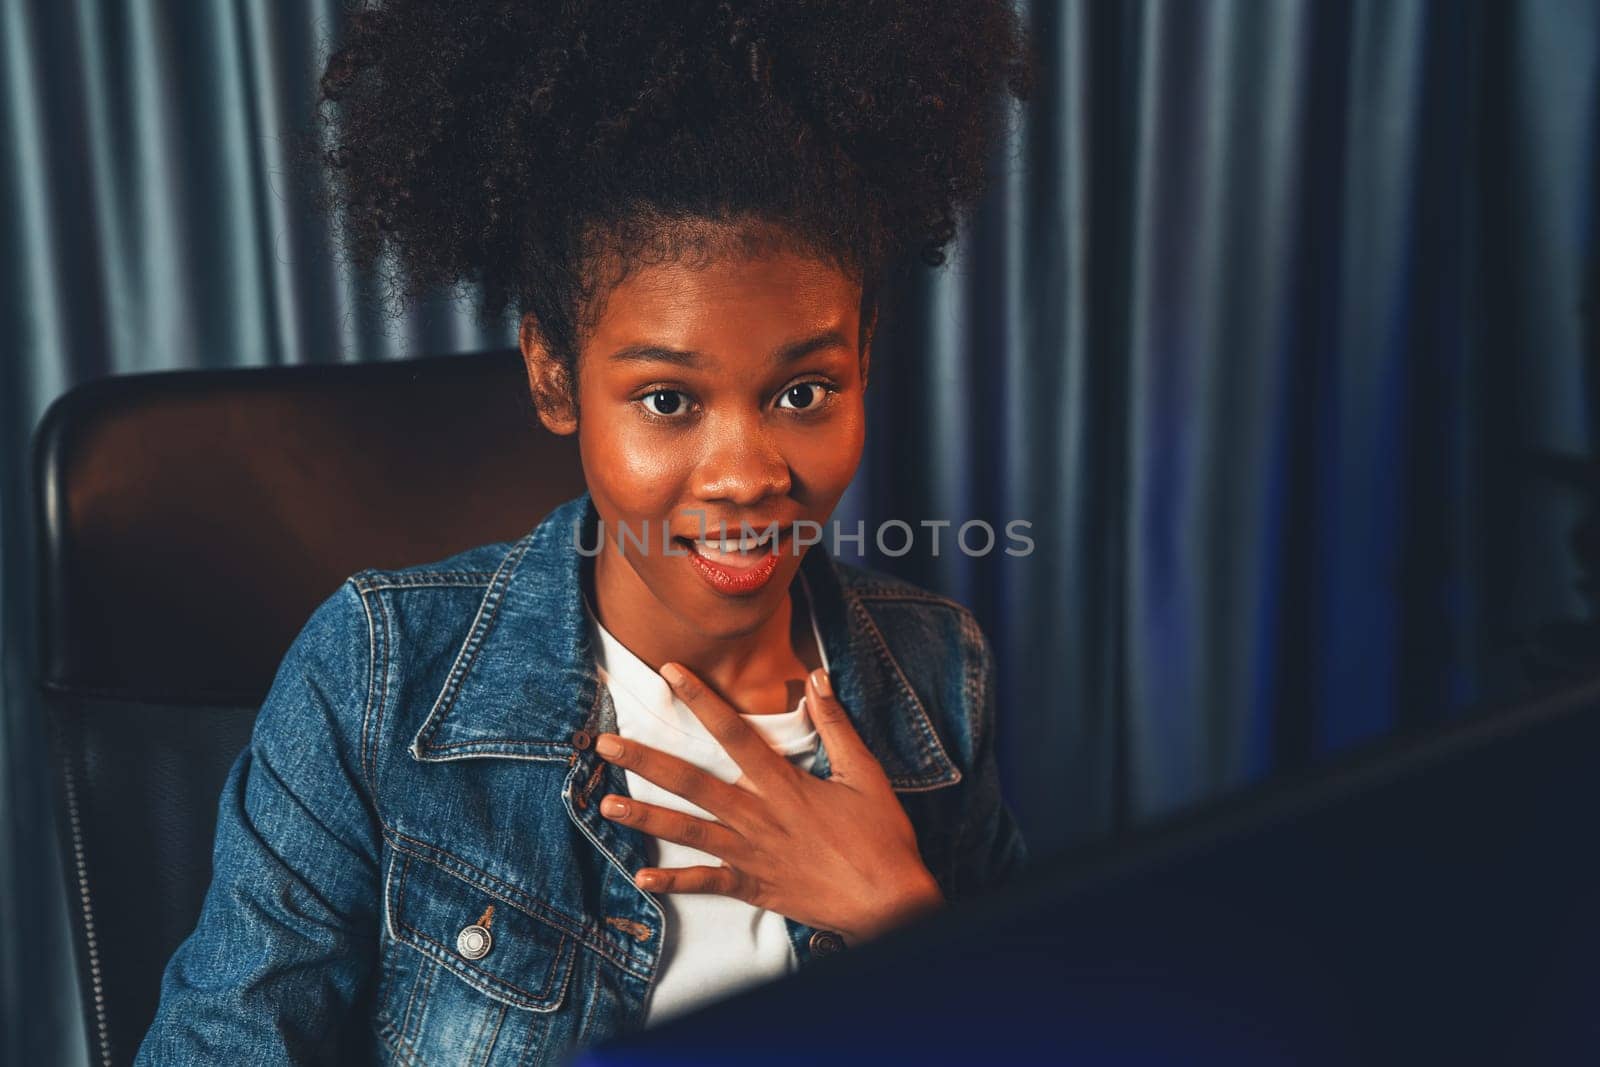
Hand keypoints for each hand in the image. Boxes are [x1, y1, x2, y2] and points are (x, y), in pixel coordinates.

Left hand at [592, 663, 944, 945]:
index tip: (669, 673)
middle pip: (692, 783)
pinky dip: (674, 882)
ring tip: (605, 804)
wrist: (888, 902)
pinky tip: (641, 878)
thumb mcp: (864, 773)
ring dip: (644, 817)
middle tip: (603, 744)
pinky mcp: (754, 887)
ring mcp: (751, 854)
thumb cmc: (880, 837)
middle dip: (645, 760)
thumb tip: (819, 677)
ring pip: (688, 832)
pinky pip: (707, 884)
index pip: (733, 732)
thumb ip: (836, 725)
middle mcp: (757, 816)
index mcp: (783, 784)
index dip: (700, 700)